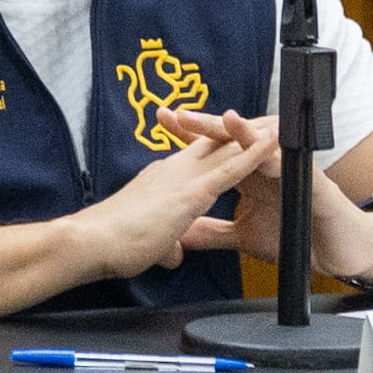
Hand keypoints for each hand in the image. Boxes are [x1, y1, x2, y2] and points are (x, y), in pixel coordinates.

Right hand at [64, 117, 273, 283]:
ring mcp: (183, 178)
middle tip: (270, 119)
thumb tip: (173, 254)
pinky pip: (231, 168)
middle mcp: (173, 170)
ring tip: (283, 122)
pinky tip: (273, 143)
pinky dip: (254, 154)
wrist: (90, 243)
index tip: (238, 138)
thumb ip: (165, 244)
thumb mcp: (148, 246)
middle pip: (217, 144)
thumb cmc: (111, 245)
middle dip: (243, 132)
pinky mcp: (190, 192)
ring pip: (228, 149)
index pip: (197, 157)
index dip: (220, 146)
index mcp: (163, 180)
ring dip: (255, 135)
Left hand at [161, 109, 372, 287]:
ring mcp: (292, 171)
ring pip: (265, 146)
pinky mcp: (315, 185)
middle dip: (209, 126)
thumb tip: (180, 233)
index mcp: (250, 174)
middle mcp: (269, 166)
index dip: (190, 135)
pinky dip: (279, 161)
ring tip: (224, 120)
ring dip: (245, 133)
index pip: (216, 149)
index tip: (162, 121)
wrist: (336, 253)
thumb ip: (212, 232)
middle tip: (181, 115)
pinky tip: (264, 155)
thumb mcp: (243, 237)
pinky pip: (296, 169)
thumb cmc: (294, 235)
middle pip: (236, 140)